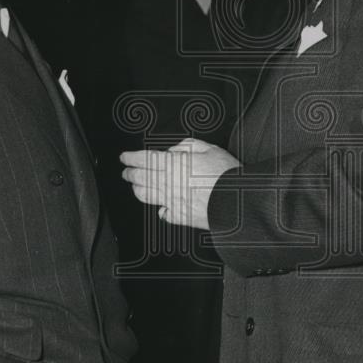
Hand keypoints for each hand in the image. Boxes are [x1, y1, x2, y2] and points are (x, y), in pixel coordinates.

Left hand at [120, 138, 239, 229]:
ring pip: (145, 195)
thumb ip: (188, 146)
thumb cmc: (226, 175)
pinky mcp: (179, 217)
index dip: (130, 158)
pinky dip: (159, 208)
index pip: (143, 159)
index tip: (124, 157)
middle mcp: (168, 183)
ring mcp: (172, 201)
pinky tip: (161, 205)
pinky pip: (162, 213)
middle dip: (129, 173)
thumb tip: (175, 149)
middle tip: (126, 171)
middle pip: (140, 177)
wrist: (238, 201)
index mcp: (174, 164)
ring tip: (137, 185)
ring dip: (137, 189)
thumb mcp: (210, 149)